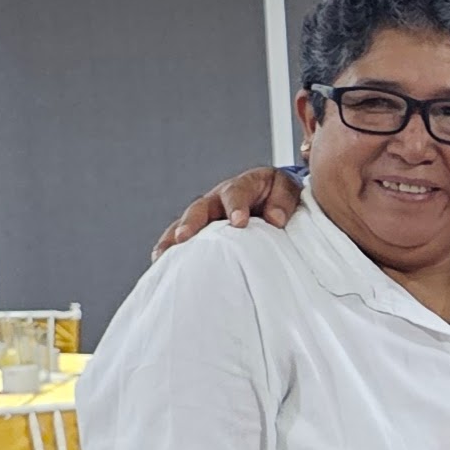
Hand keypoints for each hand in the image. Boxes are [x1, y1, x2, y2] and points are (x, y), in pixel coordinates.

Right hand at [151, 167, 302, 258]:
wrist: (273, 195)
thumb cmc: (279, 193)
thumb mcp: (287, 189)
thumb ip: (283, 201)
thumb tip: (275, 219)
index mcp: (242, 186)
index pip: (236, 193)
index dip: (236, 206)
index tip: (239, 222)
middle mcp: (217, 199)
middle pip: (200, 208)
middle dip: (192, 222)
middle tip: (185, 237)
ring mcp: (206, 215)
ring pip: (184, 223)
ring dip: (173, 238)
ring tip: (164, 255)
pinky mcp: (201, 230)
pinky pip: (182, 237)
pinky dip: (171, 248)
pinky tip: (161, 262)